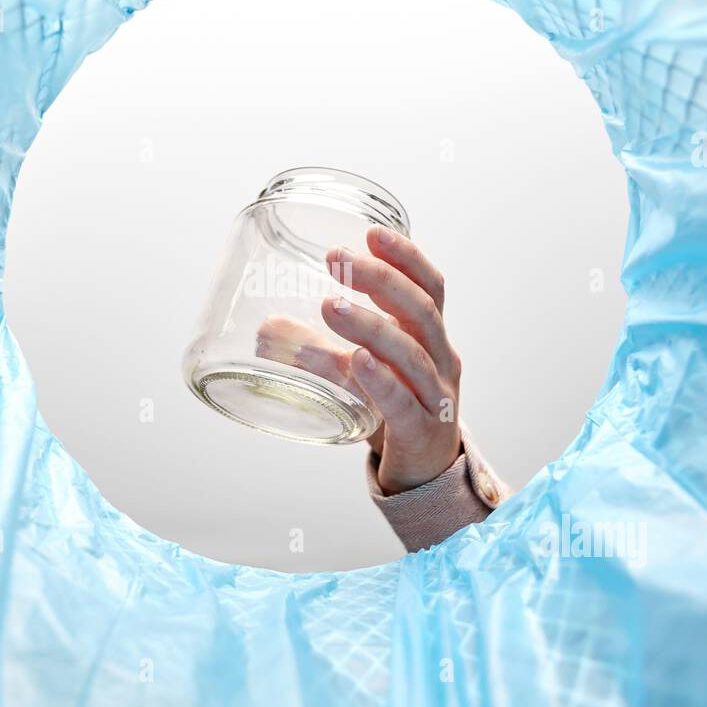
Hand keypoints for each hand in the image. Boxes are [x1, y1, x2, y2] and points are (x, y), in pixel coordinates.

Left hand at [321, 226, 461, 493]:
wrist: (426, 473)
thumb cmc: (396, 410)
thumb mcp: (361, 371)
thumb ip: (320, 348)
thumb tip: (265, 329)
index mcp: (431, 337)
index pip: (430, 287)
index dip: (406, 257)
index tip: (372, 233)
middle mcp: (441, 360)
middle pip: (421, 311)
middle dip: (380, 280)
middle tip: (338, 260)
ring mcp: (436, 397)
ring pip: (411, 354)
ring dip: (370, 325)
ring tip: (330, 306)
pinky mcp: (422, 432)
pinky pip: (404, 403)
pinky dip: (381, 380)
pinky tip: (357, 362)